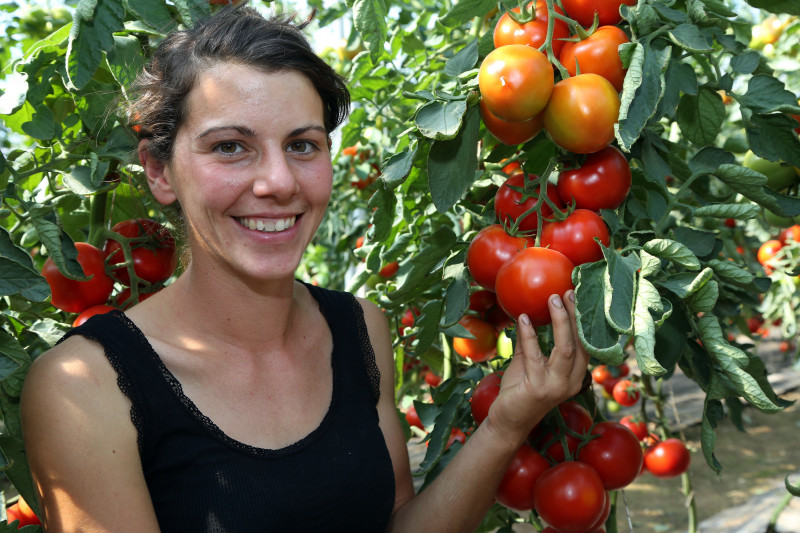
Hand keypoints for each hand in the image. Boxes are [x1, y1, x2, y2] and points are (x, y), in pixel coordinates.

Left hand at [484, 290, 589, 442]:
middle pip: (580, 343)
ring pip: (565, 348)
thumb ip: (530, 342)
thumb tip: (527, 313)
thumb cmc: (519, 392)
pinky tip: (523, 318)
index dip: (581, 320)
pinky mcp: (538, 389)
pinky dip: (530, 335)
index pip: (585, 344)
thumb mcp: (527, 363)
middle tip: (566, 292)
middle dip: (574, 315)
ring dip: (559, 321)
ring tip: (551, 299)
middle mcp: (571, 382)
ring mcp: (556, 387)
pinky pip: (535, 356)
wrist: (508, 422)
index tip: (575, 297)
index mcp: (575, 376)